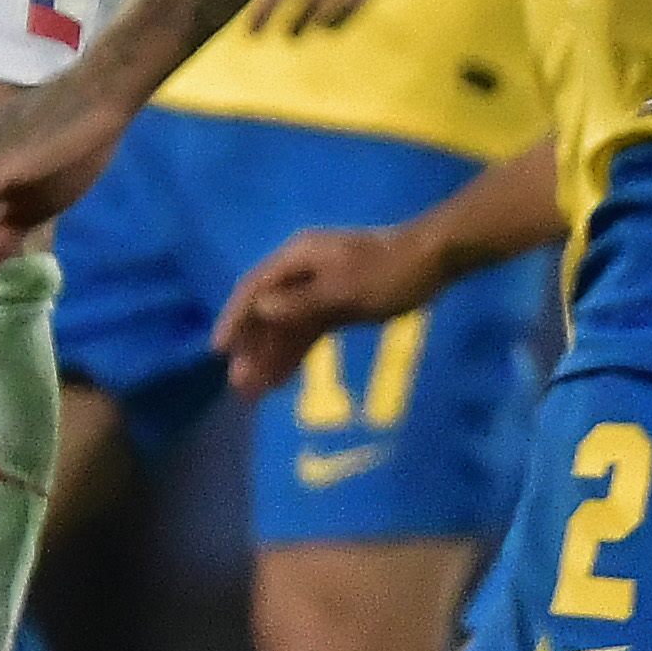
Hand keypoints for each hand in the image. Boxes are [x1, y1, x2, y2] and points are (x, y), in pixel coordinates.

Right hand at [212, 225, 433, 395]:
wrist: (432, 260)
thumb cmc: (388, 272)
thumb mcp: (345, 289)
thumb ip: (302, 302)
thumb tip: (261, 310)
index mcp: (297, 259)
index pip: (255, 290)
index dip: (235, 319)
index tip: (219, 350)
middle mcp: (301, 272)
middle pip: (267, 311)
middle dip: (252, 348)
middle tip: (240, 387)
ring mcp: (318, 288)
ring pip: (286, 325)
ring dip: (271, 356)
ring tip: (255, 392)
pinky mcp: (335, 304)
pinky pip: (307, 331)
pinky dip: (295, 353)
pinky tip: (283, 379)